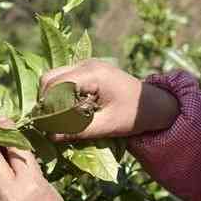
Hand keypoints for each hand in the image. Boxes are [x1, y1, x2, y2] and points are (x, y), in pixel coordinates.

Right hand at [40, 60, 179, 140]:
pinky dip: (59, 95)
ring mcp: (85, 64)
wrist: (155, 104)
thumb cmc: (134, 115)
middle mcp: (85, 64)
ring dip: (51, 98)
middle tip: (49, 124)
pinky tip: (67, 111)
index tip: (47, 127)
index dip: (47, 106)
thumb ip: (78, 131)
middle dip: (45, 101)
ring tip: (58, 119)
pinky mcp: (86, 71)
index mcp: (92, 74)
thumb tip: (50, 136)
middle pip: (49, 78)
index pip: (55, 85)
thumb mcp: (107, 126)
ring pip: (53, 77)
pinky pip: (63, 79)